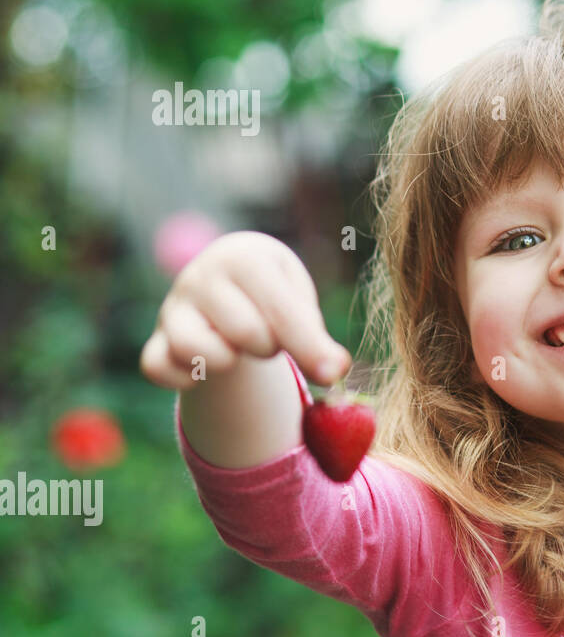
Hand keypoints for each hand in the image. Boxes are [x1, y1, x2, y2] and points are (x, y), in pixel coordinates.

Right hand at [140, 231, 351, 391]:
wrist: (231, 283)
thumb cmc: (274, 294)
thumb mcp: (300, 302)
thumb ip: (317, 338)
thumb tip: (335, 371)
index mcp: (244, 257)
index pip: (279, 310)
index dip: (308, 346)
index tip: (331, 373)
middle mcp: (200, 276)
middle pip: (245, 333)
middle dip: (269, 347)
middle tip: (270, 337)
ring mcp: (172, 307)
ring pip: (195, 351)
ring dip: (226, 363)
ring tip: (238, 350)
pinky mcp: (155, 338)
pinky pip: (157, 368)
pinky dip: (183, 379)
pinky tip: (204, 371)